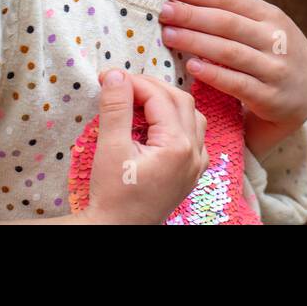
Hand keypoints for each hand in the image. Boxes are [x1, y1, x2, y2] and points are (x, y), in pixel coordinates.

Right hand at [81, 69, 208, 223]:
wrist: (115, 230)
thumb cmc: (112, 194)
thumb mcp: (110, 147)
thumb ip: (116, 108)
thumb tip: (117, 74)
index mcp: (178, 146)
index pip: (160, 97)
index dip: (134, 82)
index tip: (110, 78)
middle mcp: (194, 153)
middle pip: (181, 101)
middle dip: (152, 88)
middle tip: (124, 86)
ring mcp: (196, 166)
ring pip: (192, 117)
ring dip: (169, 103)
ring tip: (140, 101)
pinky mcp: (190, 175)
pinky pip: (195, 138)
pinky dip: (179, 123)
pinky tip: (157, 126)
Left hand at [160, 0, 306, 158]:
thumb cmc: (275, 52)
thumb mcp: (262, 24)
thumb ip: (231, 5)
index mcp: (271, 16)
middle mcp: (276, 39)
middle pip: (228, 23)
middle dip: (192, 14)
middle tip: (164, 10)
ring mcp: (275, 69)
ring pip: (230, 52)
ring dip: (196, 42)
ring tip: (169, 34)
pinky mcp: (270, 97)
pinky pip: (238, 84)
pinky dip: (214, 74)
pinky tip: (192, 67)